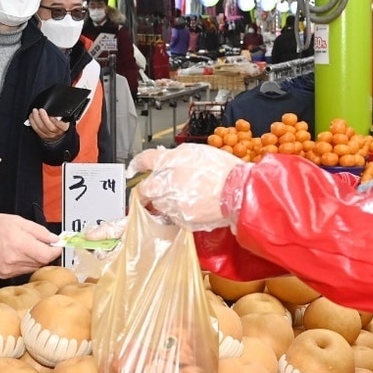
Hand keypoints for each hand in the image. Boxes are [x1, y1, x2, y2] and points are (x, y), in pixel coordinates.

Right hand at [0, 213, 61, 278]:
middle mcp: (15, 260)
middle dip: (44, 252)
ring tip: (24, 245)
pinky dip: (23, 263)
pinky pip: (21, 271)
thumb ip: (38, 231)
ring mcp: (8, 270)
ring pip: (32, 267)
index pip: (48, 255)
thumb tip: (54, 239)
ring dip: (34, 258)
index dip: (56, 250)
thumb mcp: (16, 221)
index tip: (57, 245)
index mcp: (19, 244)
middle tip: (40, 242)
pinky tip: (14, 253)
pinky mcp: (2, 275)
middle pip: (41, 262)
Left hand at [29, 107, 70, 140]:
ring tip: (35, 111)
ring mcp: (49, 135)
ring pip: (42, 128)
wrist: (59, 135)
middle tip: (41, 110)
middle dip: (44, 118)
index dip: (56, 121)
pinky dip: (33, 122)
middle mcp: (57, 132)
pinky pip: (37, 130)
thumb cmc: (62, 124)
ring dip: (37, 119)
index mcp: (64, 127)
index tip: (52, 115)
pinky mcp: (43, 136)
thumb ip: (65, 114)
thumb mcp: (66, 119)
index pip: (62, 125)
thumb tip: (64, 106)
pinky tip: (31, 116)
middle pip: (50, 126)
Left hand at [129, 144, 244, 230]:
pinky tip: (195, 205)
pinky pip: (173, 216)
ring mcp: (172, 203)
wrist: (238, 192)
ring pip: (159, 204)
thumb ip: (175, 156)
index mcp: (169, 162)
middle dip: (150, 189)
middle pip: (146, 189)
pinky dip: (180, 212)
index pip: (144, 160)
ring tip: (187, 196)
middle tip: (163, 188)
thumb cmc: (222, 170)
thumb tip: (164, 158)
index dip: (136, 164)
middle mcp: (166, 183)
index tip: (133, 169)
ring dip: (167, 201)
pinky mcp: (181, 219)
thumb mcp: (197, 152)